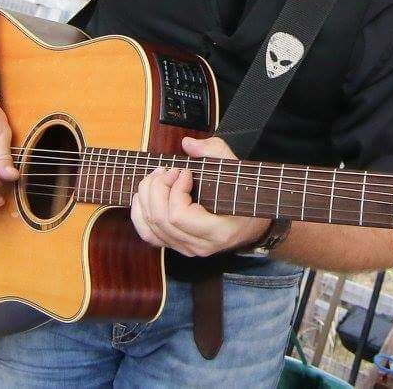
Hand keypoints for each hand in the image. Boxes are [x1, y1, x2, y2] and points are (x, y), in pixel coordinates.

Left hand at [130, 136, 269, 256]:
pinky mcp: (177, 245)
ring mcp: (187, 248)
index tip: (186, 171)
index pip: (178, 215)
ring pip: (151, 227)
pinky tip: (144, 195)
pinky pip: (148, 235)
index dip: (175, 190)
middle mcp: (200, 246)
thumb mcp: (236, 169)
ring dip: (148, 196)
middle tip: (168, 170)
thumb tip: (187, 144)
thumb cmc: (245, 195)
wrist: (252, 221)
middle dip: (158, 188)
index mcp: (218, 231)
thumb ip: (214, 152)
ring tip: (158, 177)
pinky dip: (140, 214)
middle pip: (161, 219)